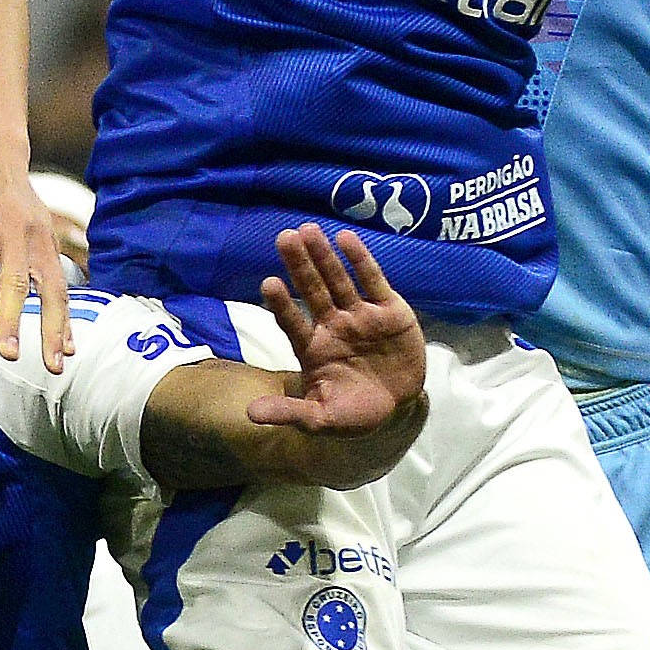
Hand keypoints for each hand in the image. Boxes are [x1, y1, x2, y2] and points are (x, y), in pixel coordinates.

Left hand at [0, 143, 81, 364]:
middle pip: (14, 278)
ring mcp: (36, 233)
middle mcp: (11, 226)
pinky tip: (68, 344)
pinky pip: (62, 282)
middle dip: (12, 318)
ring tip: (52, 363)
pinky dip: (67, 315)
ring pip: (48, 285)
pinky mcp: (50, 240)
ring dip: (52, 327)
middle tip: (7, 354)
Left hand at [248, 224, 425, 437]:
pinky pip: (372, 281)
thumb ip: (289, 412)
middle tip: (284, 238)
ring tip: (308, 230)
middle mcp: (333, 325)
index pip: (292, 321)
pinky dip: (361, 260)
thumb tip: (250, 415)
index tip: (268, 283)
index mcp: (313, 347)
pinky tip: (346, 238)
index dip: (281, 304)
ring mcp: (360, 314)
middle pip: (312, 290)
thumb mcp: (321, 418)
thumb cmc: (354, 413)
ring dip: (324, 256)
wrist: (399, 408)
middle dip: (299, 265)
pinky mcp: (389, 310)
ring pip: (338, 280)